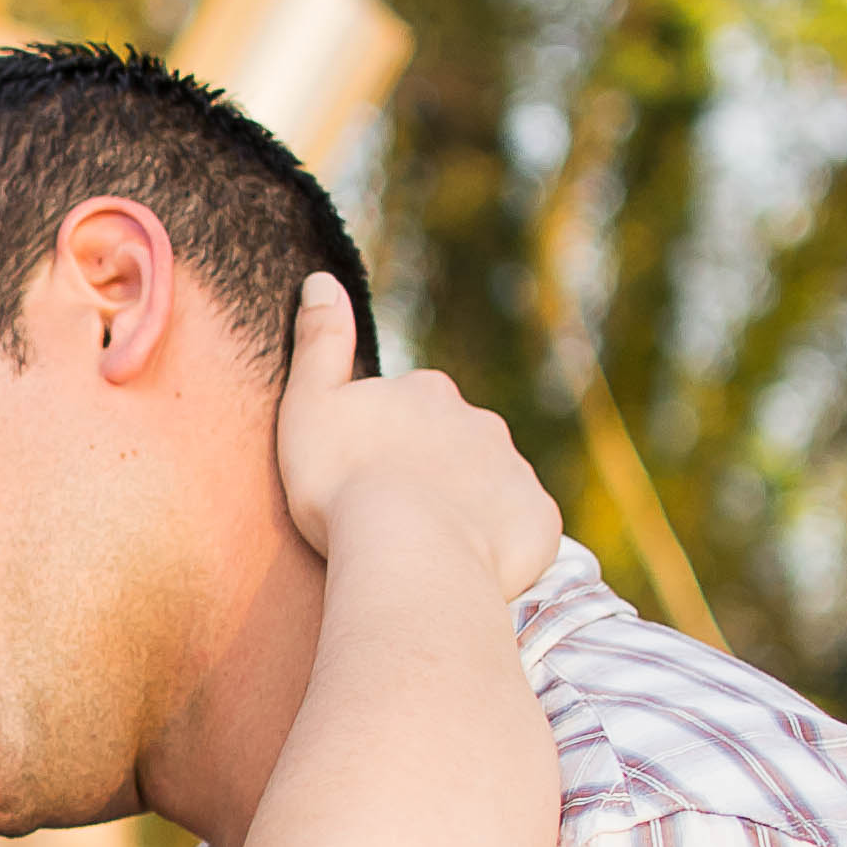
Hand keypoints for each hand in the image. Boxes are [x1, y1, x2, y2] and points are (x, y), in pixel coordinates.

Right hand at [272, 272, 562, 596]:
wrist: (410, 551)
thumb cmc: (344, 484)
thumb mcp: (308, 405)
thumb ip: (319, 342)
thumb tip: (322, 278)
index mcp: (428, 392)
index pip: (412, 410)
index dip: (385, 443)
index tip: (361, 478)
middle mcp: (480, 422)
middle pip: (456, 446)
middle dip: (433, 472)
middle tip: (394, 518)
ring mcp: (515, 471)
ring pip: (489, 487)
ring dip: (465, 509)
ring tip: (426, 551)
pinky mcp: (538, 520)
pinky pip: (519, 530)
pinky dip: (497, 547)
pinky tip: (463, 568)